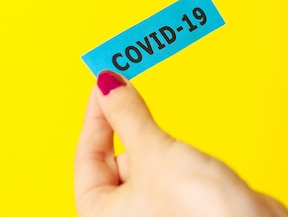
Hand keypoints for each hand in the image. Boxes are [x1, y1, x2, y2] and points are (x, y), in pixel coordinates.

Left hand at [74, 70, 287, 216]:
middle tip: (136, 97)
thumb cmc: (200, 214)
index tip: (105, 83)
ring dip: (160, 147)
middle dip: (132, 132)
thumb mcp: (154, 153)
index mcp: (100, 214)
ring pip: (147, 165)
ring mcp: (154, 215)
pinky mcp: (182, 209)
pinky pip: (170, 174)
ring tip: (178, 152)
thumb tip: (108, 85)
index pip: (87, 155)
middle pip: (117, 159)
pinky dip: (179, 160)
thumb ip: (128, 116)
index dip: (96, 115)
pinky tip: (196, 165)